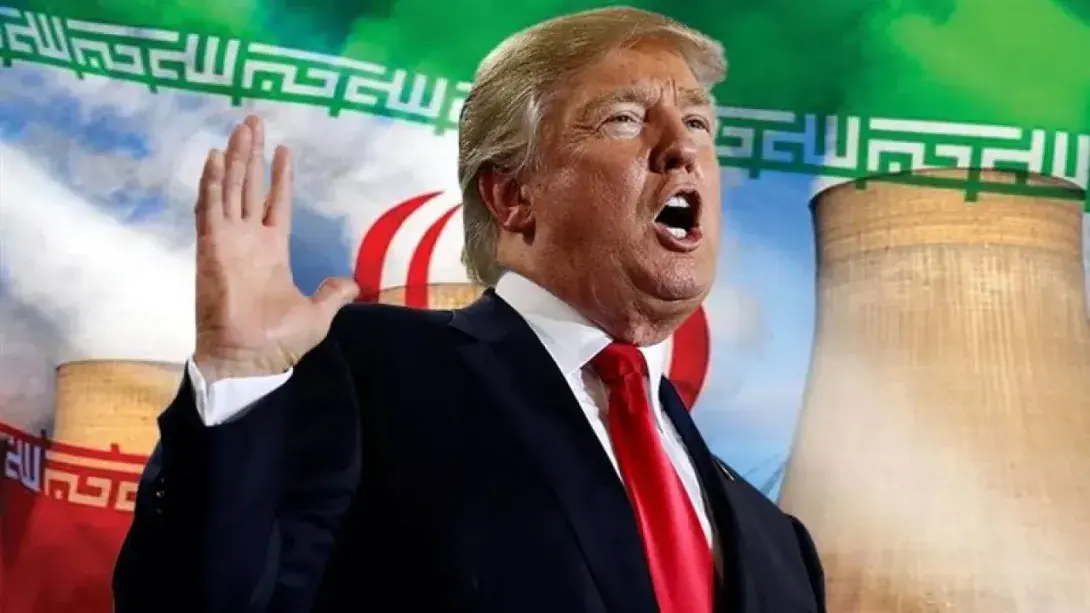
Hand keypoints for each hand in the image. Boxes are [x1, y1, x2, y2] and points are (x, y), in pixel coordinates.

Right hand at [193, 115, 357, 382]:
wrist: (249, 360)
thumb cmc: (278, 341)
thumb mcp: (317, 315)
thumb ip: (332, 294)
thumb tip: (351, 284)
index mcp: (271, 252)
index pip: (274, 203)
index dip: (278, 177)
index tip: (282, 149)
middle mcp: (247, 240)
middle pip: (248, 186)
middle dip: (251, 154)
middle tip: (252, 120)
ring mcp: (227, 241)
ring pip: (229, 189)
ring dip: (234, 158)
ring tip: (239, 128)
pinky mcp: (211, 247)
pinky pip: (210, 208)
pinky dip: (212, 182)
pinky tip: (217, 157)